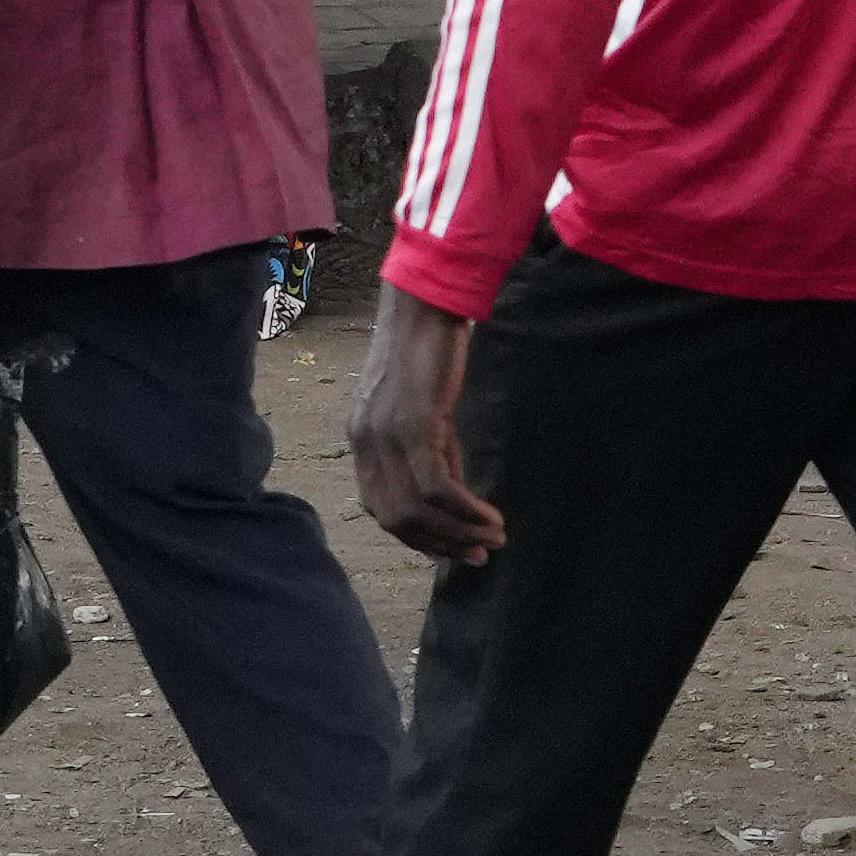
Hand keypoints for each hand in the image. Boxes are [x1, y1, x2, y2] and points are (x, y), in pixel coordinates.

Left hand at [345, 293, 499, 571]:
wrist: (427, 301)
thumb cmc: (429, 348)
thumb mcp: (422, 407)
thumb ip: (430, 449)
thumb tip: (451, 497)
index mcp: (362, 441)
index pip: (381, 509)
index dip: (418, 538)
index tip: (454, 550)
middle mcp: (365, 443)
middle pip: (395, 520)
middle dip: (439, 545)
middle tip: (478, 555)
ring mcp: (386, 435)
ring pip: (416, 510)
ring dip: (458, 533)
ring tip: (494, 538)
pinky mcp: (414, 423)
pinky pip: (438, 486)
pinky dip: (466, 509)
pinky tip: (491, 515)